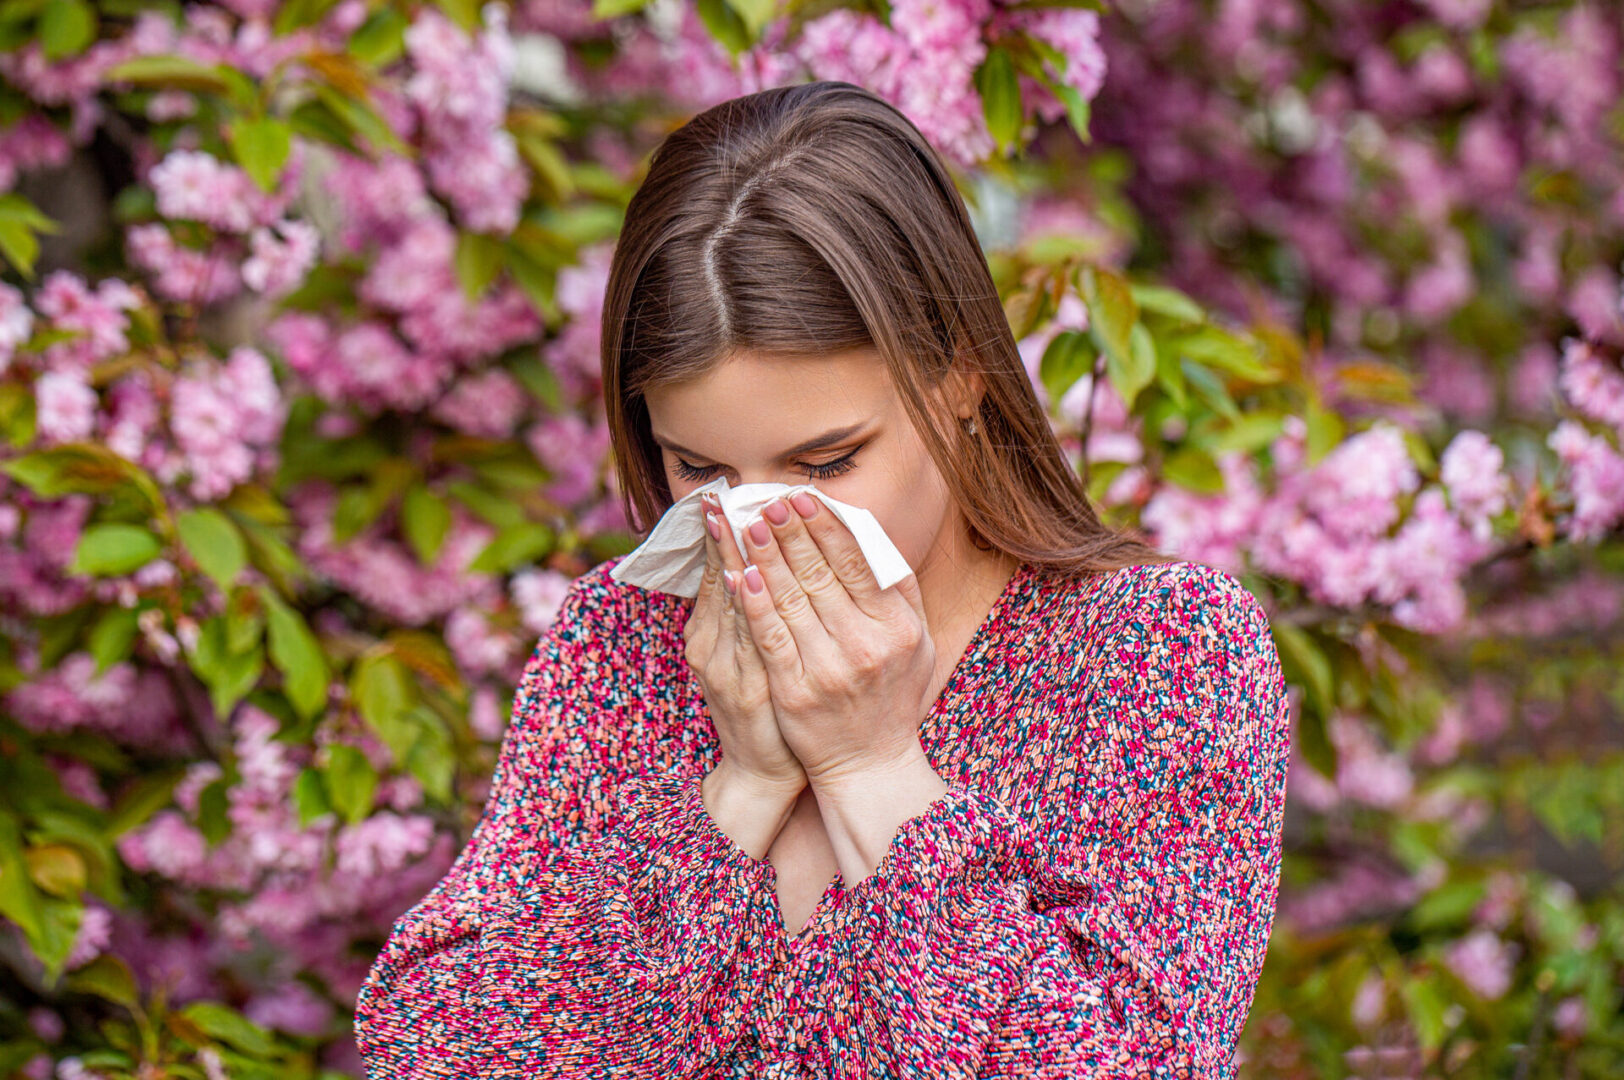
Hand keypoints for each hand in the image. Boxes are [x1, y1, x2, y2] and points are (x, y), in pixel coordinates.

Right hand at [683, 491, 806, 798]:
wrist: (764, 770)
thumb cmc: (767, 704)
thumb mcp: (751, 652)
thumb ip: (752, 611)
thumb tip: (761, 561)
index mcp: (710, 633)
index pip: (715, 572)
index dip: (717, 534)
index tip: (719, 495)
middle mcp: (711, 646)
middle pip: (716, 581)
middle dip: (721, 536)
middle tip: (721, 494)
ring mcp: (727, 668)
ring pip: (727, 604)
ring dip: (731, 559)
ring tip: (732, 519)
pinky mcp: (748, 689)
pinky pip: (749, 638)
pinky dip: (746, 607)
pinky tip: (745, 578)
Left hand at [733, 489, 936, 791]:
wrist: (869, 765)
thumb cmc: (892, 696)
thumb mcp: (917, 643)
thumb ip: (899, 591)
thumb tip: (872, 534)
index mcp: (898, 628)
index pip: (858, 563)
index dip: (828, 526)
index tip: (805, 497)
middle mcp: (865, 646)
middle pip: (820, 575)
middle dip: (791, 532)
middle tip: (767, 499)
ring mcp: (828, 670)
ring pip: (790, 600)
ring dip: (766, 557)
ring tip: (746, 524)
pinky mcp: (794, 692)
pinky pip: (769, 638)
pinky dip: (753, 604)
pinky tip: (738, 575)